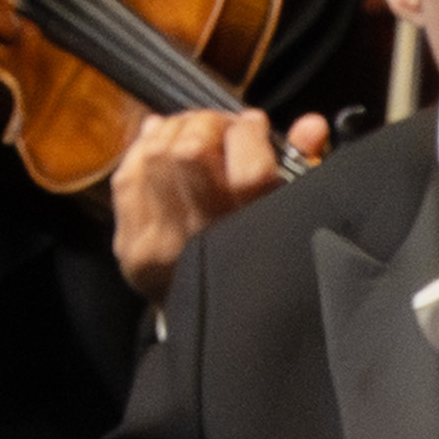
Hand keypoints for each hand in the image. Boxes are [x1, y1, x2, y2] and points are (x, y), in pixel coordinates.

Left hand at [107, 98, 326, 299]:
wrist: (209, 316)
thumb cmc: (256, 252)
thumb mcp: (290, 211)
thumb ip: (305, 164)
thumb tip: (310, 125)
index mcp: (254, 237)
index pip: (250, 172)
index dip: (250, 132)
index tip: (253, 126)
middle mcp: (205, 244)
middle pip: (191, 153)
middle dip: (207, 123)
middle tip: (218, 126)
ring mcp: (160, 248)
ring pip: (155, 156)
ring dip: (174, 130)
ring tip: (191, 131)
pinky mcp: (130, 247)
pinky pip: (127, 176)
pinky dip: (142, 149)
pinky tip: (160, 144)